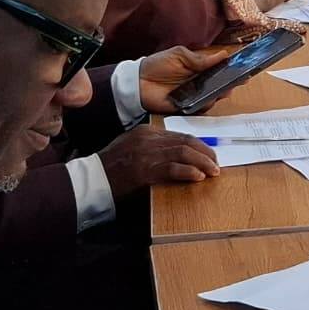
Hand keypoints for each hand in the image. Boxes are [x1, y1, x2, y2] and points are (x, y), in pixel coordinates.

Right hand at [97, 126, 220, 199]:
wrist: (92, 179)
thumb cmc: (113, 166)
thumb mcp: (133, 146)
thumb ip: (154, 145)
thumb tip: (180, 152)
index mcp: (146, 130)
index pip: (180, 134)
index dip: (199, 145)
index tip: (209, 154)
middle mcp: (148, 138)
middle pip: (185, 142)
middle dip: (205, 153)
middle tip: (216, 164)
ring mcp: (146, 154)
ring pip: (183, 153)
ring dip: (202, 163)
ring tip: (213, 171)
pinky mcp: (144, 170)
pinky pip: (172, 168)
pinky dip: (188, 172)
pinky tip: (198, 177)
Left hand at [136, 44, 238, 113]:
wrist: (137, 83)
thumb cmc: (157, 65)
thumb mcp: (179, 55)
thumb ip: (201, 59)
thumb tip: (223, 55)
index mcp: (198, 69)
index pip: (219, 69)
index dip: (232, 69)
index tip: (245, 67)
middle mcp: (199, 83)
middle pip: (220, 84)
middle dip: (230, 82)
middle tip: (239, 80)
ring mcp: (194, 96)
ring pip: (214, 97)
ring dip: (220, 93)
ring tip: (225, 89)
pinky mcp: (187, 108)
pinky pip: (201, 107)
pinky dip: (206, 104)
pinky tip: (209, 98)